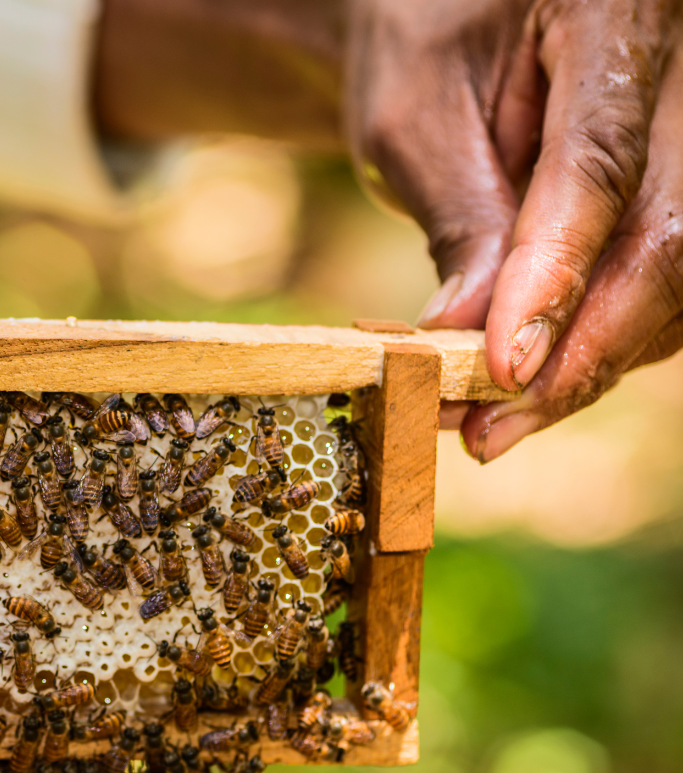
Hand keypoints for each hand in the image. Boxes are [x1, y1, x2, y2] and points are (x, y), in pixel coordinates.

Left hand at [460, 0, 682, 461]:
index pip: (600, 165)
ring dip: (585, 368)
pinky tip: (528, 390)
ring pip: (674, 280)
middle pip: (667, 237)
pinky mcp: (672, 192)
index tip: (503, 370)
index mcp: (610, 11)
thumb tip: (471, 345)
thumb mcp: (414, 124)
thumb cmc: (423, 52)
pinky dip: (594, 349)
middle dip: (580, 353)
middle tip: (489, 432)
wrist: (450, 25)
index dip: (558, 279)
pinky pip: (659, 288)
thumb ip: (459, 222)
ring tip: (490, 425)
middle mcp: (678, 74)